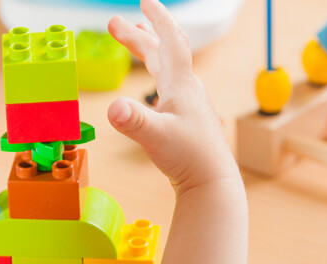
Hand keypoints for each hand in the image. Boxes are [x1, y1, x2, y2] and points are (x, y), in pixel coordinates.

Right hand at [107, 0, 238, 194]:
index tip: (146, 2)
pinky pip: (170, 86)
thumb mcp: (156, 138)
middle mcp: (187, 89)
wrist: (212, 182)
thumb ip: (133, 121)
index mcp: (180, 85)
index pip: (170, 41)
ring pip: (167, 68)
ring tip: (133, 38)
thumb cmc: (189, 159)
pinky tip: (155, 83)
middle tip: (115, 23)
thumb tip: (114, 107)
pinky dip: (157, 74)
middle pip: (162, 52)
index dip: (158, 19)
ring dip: (148, 52)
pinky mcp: (187, 119)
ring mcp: (189, 103)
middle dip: (138, 35)